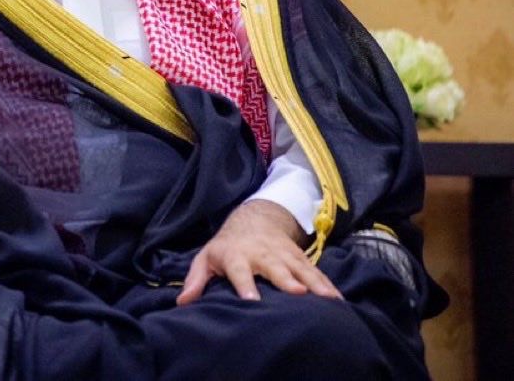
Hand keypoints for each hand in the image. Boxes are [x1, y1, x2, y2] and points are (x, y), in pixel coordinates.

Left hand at [175, 199, 341, 305]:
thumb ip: (196, 280)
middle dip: (286, 280)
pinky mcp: (299, 258)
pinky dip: (327, 285)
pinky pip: (315, 272)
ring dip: (314, 284)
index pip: (239, 270)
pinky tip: (338, 301)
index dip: (245, 284)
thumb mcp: (206, 258)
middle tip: (297, 293)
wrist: (254, 220)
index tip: (252, 301)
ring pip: (300, 269)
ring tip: (328, 300)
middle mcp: (262, 254)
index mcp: (236, 255)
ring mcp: (283, 255)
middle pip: (275, 267)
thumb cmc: (226, 247)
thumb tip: (183, 302)